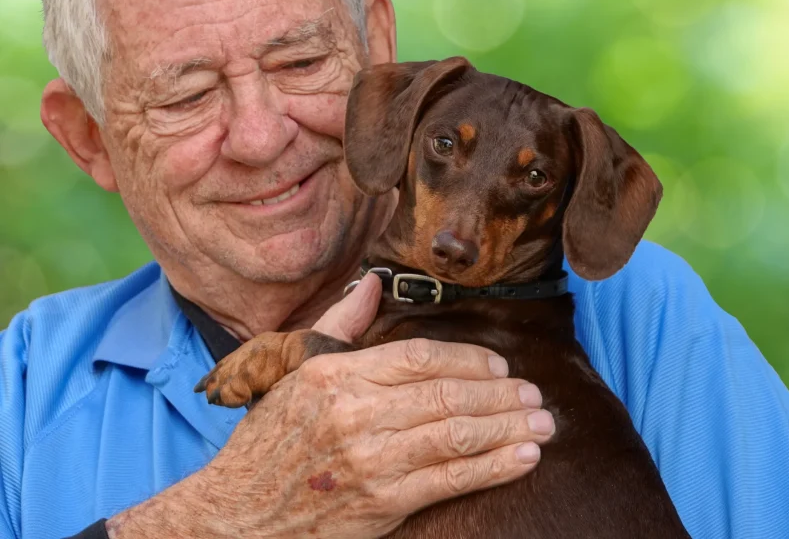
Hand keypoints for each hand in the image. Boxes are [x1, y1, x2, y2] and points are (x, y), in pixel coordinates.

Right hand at [106, 275, 554, 538]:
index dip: (468, 359)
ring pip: (455, 435)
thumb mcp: (295, 372)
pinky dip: (492, 468)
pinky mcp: (380, 503)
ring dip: (508, 428)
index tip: (499, 364)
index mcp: (335, 375)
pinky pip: (448, 480)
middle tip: (535, 394)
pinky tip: (523, 458)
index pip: (418, 356)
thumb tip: (372, 283)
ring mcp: (369, 459)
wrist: (235, 516)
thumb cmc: (268, 442)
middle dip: (500, 394)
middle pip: (446, 395)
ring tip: (544, 424)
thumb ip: (340, 325)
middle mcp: (354, 412)